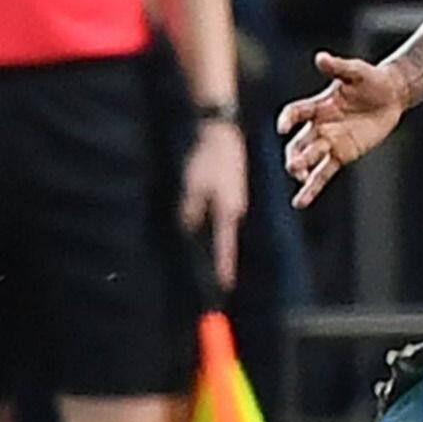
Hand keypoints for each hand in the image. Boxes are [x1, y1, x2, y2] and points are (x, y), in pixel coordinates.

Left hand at [183, 118, 248, 289]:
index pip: (225, 245)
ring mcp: (235, 202)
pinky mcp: (232, 195)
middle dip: (222, 262)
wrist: (222, 135)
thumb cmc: (206, 159)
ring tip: (217, 267)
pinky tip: (212, 236)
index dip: (224, 266)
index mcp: (228, 209)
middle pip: (226, 242)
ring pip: (224, 231)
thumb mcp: (193, 185)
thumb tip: (187, 229)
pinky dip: (218, 232)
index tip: (225, 286)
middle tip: (220, 283)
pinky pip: (223, 220)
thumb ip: (191, 210)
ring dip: (220, 247)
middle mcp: (235, 209)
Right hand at [279, 51, 410, 208]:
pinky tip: (300, 202)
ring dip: (302, 169)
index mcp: (319, 105)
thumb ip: (338, 67)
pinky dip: (312, 188)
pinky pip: (323, 174)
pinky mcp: (341, 155)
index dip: (289, 118)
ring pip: (309, 160)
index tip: (283, 127)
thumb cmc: (371, 79)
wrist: (390, 95)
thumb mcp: (357, 71)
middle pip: (300, 142)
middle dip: (295, 154)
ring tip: (298, 176)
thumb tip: (320, 57)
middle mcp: (319, 125)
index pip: (297, 112)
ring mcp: (329, 142)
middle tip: (294, 164)